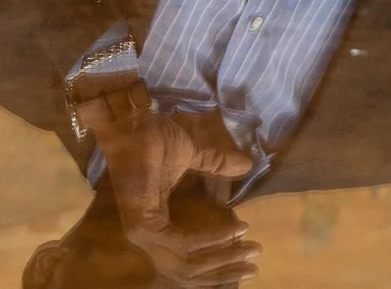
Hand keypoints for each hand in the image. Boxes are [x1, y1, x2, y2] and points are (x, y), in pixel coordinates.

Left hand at [79, 83, 259, 286]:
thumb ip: (215, 166)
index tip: (248, 257)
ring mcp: (141, 232)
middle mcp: (146, 235)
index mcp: (155, 223)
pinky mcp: (142, 225)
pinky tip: (234, 230)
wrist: (134, 119)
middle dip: (224, 270)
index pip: (185, 259)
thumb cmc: (152, 135)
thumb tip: (245, 164)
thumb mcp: (191, 156)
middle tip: (255, 261)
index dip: (217, 263)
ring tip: (250, 248)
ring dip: (223, 259)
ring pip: (186, 264)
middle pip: (187, 271)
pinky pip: (183, 243)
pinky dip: (212, 239)